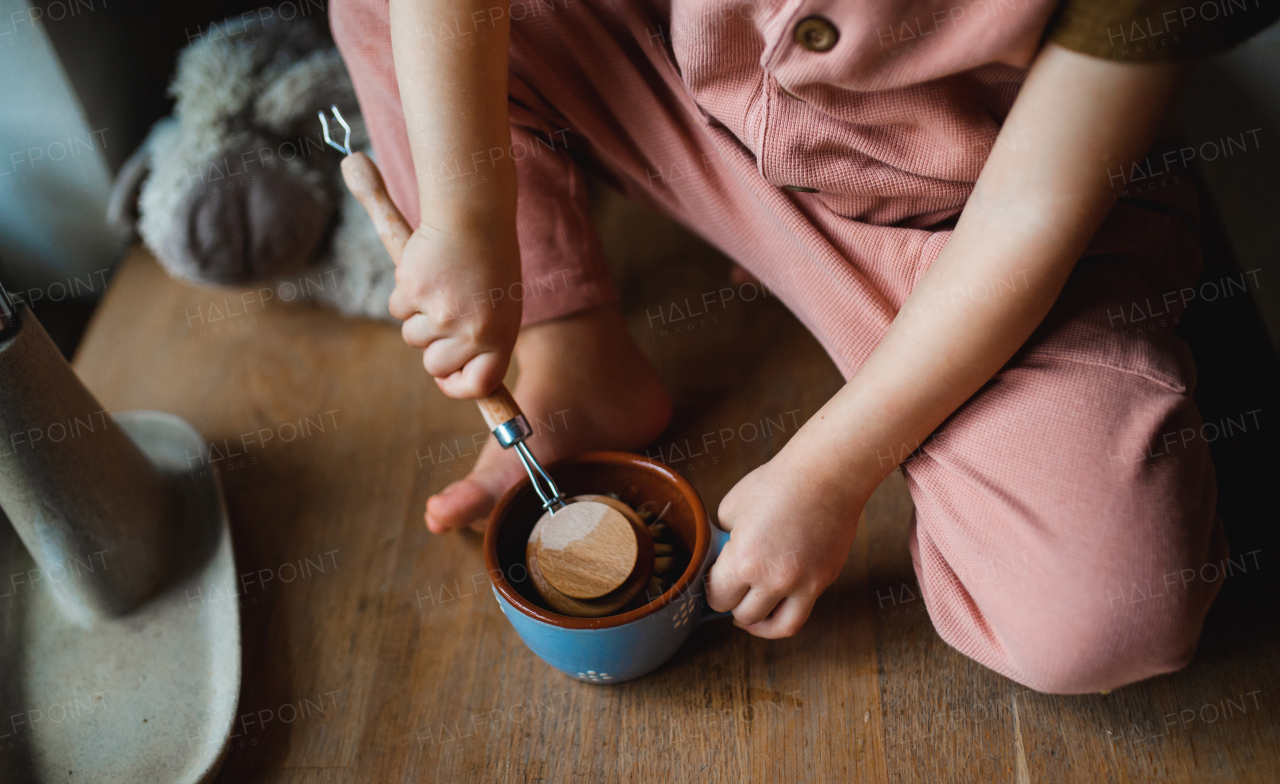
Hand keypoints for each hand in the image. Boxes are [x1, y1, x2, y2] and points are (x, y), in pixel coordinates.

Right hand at [390, 220, 521, 397]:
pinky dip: (404, 293)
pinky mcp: (413, 292)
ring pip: (412, 337)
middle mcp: (472, 331)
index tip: (448, 378)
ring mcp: (441, 314)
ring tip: (441, 285)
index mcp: (500, 336)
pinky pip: (397, 309)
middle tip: (443, 317)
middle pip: (435, 366)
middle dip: (432, 348)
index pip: (478, 385)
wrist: (473, 214)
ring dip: (418, 316)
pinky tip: (425, 271)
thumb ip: (483, 338)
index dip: (458, 387)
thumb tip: (456, 376)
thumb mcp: (500, 303)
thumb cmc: (489, 259)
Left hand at [706, 448, 863, 637]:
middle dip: (733, 604)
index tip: (713, 583)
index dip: (712, 590)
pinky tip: (774, 608)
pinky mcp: (824, 581)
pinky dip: (783, 618)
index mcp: (745, 559)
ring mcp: (804, 584)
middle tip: (731, 592)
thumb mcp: (732, 508)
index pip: (717, 597)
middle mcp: (774, 579)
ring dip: (759, 624)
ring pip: (775, 627)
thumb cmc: (776, 483)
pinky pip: (800, 615)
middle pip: (743, 615)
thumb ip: (724, 541)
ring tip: (751, 617)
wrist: (826, 473)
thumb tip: (722, 561)